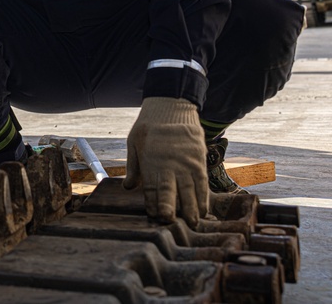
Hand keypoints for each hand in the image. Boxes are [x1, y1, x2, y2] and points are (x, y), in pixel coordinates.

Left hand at [124, 97, 207, 226]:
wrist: (172, 105)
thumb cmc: (149, 126)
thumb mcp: (134, 142)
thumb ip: (133, 166)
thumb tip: (127, 187)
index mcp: (151, 161)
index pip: (152, 188)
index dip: (154, 204)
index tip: (155, 217)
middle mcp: (170, 164)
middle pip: (172, 191)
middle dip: (173, 209)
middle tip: (175, 225)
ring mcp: (187, 163)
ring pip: (190, 190)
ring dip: (192, 208)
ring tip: (194, 224)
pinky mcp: (199, 160)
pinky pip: (203, 182)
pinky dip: (204, 197)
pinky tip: (205, 209)